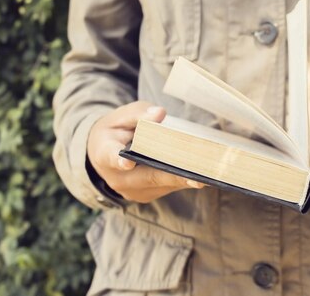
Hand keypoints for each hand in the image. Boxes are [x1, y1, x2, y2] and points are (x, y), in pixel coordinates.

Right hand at [87, 101, 203, 202]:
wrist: (101, 154)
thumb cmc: (116, 130)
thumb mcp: (121, 116)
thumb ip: (139, 113)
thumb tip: (160, 113)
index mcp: (105, 153)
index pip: (111, 156)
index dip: (120, 160)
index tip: (127, 164)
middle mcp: (118, 178)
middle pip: (149, 176)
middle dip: (175, 175)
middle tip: (199, 176)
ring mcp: (133, 190)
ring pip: (162, 184)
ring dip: (185, 178)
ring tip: (208, 171)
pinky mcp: (146, 196)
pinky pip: (168, 187)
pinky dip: (183, 178)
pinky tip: (202, 171)